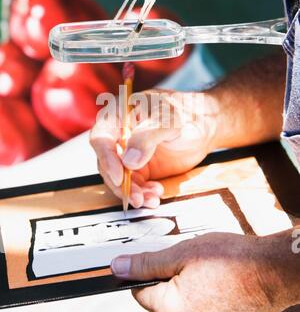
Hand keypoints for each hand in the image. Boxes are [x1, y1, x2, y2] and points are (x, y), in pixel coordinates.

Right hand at [90, 89, 217, 208]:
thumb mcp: (169, 119)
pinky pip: (134, 186)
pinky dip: (143, 194)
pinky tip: (156, 195)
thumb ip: (148, 136)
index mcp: (119, 115)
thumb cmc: (185, 112)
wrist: (202, 126)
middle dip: (121, 183)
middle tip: (137, 197)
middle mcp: (118, 136)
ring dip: (133, 193)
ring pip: (119, 179)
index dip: (107, 158)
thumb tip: (128, 160)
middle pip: (107, 163)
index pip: (101, 138)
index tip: (119, 176)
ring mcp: (128, 154)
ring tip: (152, 199)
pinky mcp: (139, 169)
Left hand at [111, 233, 291, 311]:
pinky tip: (217, 282)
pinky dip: (203, 297)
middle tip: (191, 260)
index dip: (146, 270)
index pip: (139, 291)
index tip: (160, 260)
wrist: (272, 273)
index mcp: (170, 311)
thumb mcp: (182, 252)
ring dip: (187, 287)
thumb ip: (146, 263)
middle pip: (161, 299)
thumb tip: (119, 266)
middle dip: (169, 277)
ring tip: (208, 270)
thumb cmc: (232, 261)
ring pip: (181, 305)